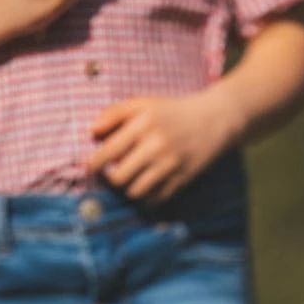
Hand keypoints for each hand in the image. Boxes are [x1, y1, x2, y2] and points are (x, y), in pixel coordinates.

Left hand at [87, 93, 227, 201]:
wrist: (214, 121)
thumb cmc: (172, 112)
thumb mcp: (144, 104)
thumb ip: (115, 113)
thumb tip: (92, 132)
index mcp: (143, 124)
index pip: (109, 151)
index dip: (94, 164)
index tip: (89, 169)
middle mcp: (156, 146)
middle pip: (120, 178)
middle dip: (112, 180)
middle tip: (112, 176)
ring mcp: (170, 165)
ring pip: (136, 192)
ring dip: (128, 190)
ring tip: (129, 182)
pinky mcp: (182, 179)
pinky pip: (156, 199)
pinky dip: (147, 197)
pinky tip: (147, 187)